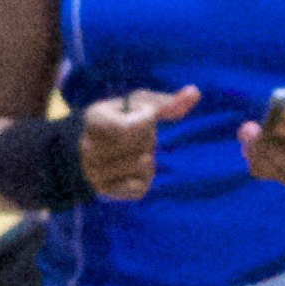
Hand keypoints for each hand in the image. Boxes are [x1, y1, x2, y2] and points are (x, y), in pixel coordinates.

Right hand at [78, 85, 200, 201]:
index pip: (130, 127)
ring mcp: (96, 173)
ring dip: (147, 156)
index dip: (145, 120)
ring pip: (141, 165)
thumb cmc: (122, 120)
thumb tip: (195, 93)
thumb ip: (166, 102)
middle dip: (148, 137)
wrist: (93, 149)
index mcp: (94, 119)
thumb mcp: (139, 104)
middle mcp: (89, 148)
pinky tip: (137, 168)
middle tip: (136, 134)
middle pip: (141, 144)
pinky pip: (139, 188)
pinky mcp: (108, 192)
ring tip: (135, 150)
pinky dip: (145, 177)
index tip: (140, 115)